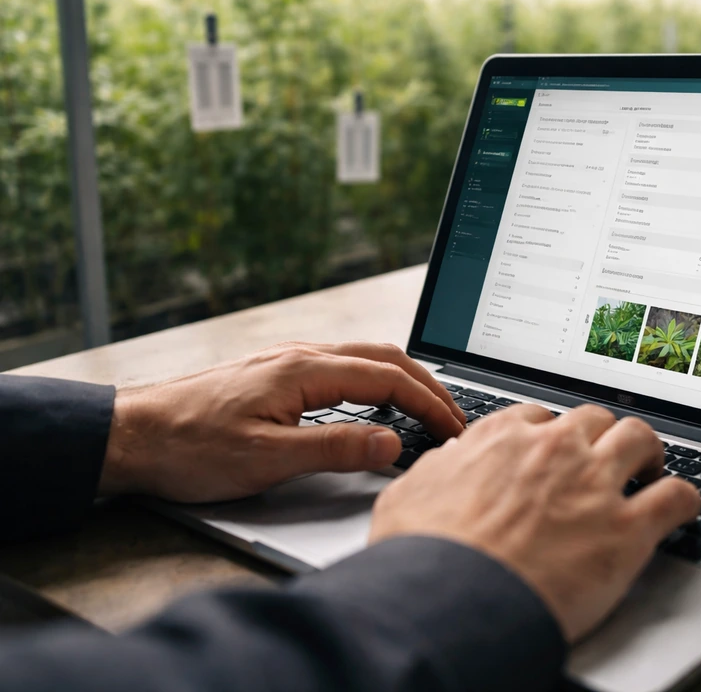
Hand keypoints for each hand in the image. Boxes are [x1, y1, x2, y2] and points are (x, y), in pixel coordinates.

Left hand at [100, 342, 464, 502]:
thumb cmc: (189, 447)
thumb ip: (335, 449)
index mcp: (305, 369)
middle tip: (455, 418)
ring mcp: (288, 361)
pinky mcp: (276, 374)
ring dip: (403, 380)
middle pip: (385, 358)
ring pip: (364, 358)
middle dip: (428, 386)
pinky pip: (342, 366)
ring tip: (427, 408)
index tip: (455, 430)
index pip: (389, 379)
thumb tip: (392, 444)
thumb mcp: (266, 459)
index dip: (430, 405)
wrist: (131, 434)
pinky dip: (375, 381)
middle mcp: (301, 355)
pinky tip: (375, 402)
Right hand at [369, 404, 700, 641]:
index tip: (558, 450)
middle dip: (602, 436)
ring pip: (641, 438)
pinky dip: (685, 499)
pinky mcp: (626, 529)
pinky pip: (676, 496)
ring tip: (649, 469)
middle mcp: (553, 450)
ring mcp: (594, 484)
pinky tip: (683, 507)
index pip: (540, 416)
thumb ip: (437, 470)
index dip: (553, 434)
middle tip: (605, 459)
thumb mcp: (408, 496)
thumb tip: (448, 462)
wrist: (451, 601)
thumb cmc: (424, 557)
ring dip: (648, 452)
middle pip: (596, 419)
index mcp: (502, 439)